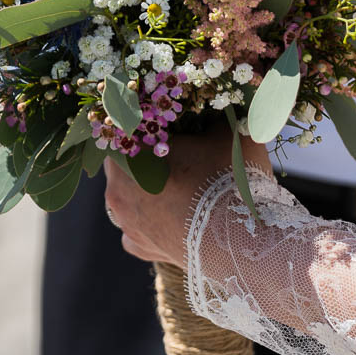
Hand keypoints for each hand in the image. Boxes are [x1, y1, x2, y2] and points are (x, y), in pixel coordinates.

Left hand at [104, 131, 270, 264]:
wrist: (238, 242)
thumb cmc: (230, 181)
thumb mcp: (232, 134)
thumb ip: (220, 117)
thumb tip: (224, 107)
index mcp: (131, 153)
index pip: (125, 130)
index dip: (146, 126)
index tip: (167, 128)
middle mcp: (117, 188)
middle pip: (122, 164)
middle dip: (143, 159)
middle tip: (173, 157)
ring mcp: (125, 221)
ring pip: (125, 197)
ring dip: (143, 191)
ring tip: (175, 189)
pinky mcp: (139, 247)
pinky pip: (133, 231)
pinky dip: (147, 224)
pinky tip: (167, 218)